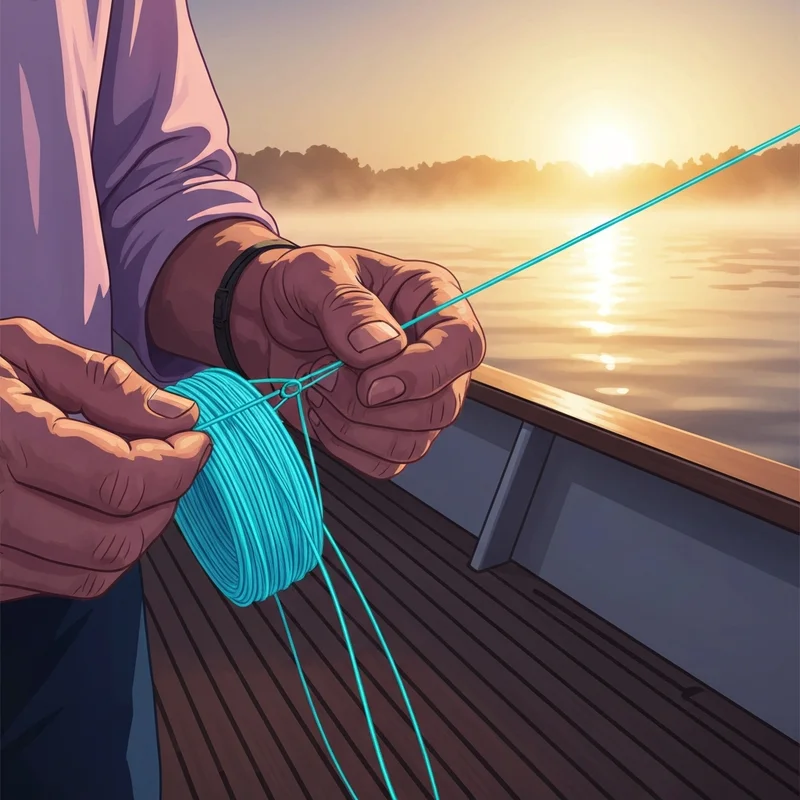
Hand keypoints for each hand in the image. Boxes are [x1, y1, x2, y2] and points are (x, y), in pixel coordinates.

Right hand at [0, 319, 210, 600]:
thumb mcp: (23, 350)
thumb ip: (105, 383)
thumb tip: (179, 417)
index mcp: (4, 441)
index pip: (121, 480)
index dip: (178, 463)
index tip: (195, 440)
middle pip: (115, 539)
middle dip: (165, 500)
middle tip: (175, 463)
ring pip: (93, 574)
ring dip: (139, 531)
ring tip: (143, 486)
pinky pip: (59, 585)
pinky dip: (96, 555)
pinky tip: (95, 510)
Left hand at [231, 245, 485, 477]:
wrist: (261, 320)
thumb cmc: (294, 287)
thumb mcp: (312, 273)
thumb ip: (347, 305)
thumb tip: (383, 347)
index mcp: (431, 299)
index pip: (463, 344)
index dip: (423, 372)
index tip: (370, 383)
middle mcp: (434, 351)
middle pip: (444, 405)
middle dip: (378, 408)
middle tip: (326, 377)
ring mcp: (416, 395)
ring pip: (416, 441)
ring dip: (357, 427)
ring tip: (319, 388)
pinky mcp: (388, 428)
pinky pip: (387, 463)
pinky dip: (348, 447)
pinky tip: (322, 413)